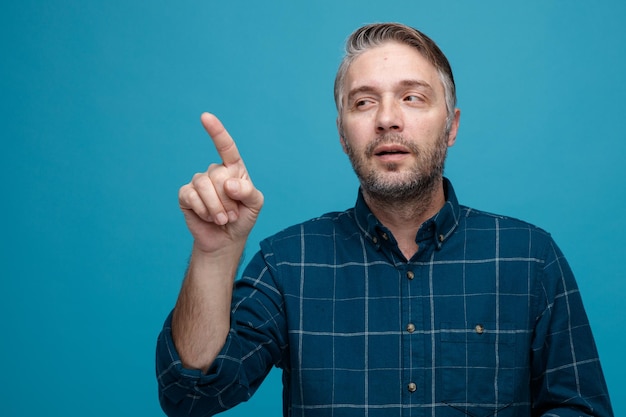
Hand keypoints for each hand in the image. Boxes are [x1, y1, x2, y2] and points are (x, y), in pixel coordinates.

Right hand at [178, 113, 263, 253]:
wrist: (226, 240)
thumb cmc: (242, 218)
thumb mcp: (255, 205)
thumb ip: (248, 192)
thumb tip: (229, 183)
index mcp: (233, 169)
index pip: (226, 147)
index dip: (216, 131)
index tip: (205, 116)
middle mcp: (214, 172)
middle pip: (217, 175)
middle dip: (228, 200)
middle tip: (233, 214)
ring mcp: (198, 182)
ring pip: (204, 186)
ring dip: (217, 208)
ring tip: (223, 219)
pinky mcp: (185, 195)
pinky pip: (191, 196)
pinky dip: (204, 211)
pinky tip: (209, 218)